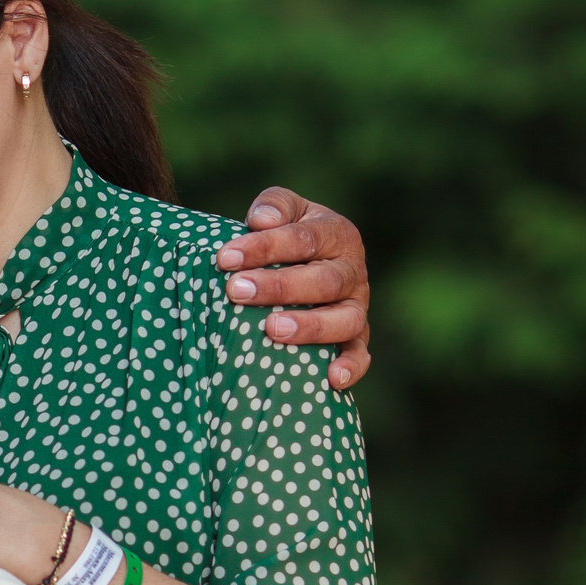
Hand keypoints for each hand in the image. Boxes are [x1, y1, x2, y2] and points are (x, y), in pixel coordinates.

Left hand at [215, 188, 371, 385]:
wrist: (309, 264)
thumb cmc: (287, 237)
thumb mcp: (283, 211)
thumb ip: (274, 206)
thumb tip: (261, 220)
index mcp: (336, 234)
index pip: (303, 239)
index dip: (264, 247)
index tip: (226, 257)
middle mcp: (352, 272)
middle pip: (323, 281)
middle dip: (278, 286)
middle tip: (237, 290)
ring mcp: (356, 307)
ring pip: (344, 319)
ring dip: (309, 326)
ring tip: (271, 329)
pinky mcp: (356, 338)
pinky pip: (360, 354)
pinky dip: (351, 366)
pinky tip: (332, 378)